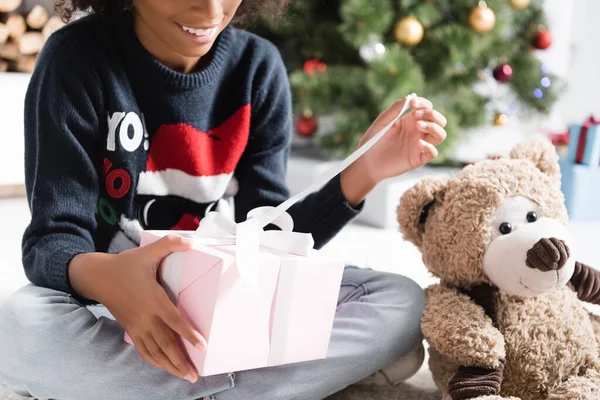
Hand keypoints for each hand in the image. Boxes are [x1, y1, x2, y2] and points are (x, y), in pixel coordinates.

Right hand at [69, 235, 206, 382]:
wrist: (97, 277)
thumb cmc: (126, 264)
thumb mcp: (148, 252)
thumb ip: (170, 244)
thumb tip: (191, 241)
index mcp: (153, 299)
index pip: (174, 321)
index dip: (188, 334)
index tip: (202, 346)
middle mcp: (145, 316)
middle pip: (165, 344)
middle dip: (180, 360)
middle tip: (195, 375)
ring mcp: (137, 325)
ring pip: (155, 351)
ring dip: (170, 365)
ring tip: (185, 376)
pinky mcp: (131, 329)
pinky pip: (143, 350)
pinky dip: (154, 361)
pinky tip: (165, 367)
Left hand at [340, 96, 446, 204]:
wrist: (366, 162)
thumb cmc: (373, 141)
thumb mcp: (382, 121)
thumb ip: (396, 108)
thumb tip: (411, 96)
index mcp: (411, 121)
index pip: (427, 108)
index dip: (424, 103)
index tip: (413, 103)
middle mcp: (418, 132)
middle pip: (439, 120)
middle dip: (432, 114)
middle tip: (416, 116)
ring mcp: (420, 145)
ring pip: (440, 134)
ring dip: (433, 127)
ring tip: (418, 126)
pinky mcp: (418, 159)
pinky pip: (433, 153)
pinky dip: (430, 147)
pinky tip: (418, 143)